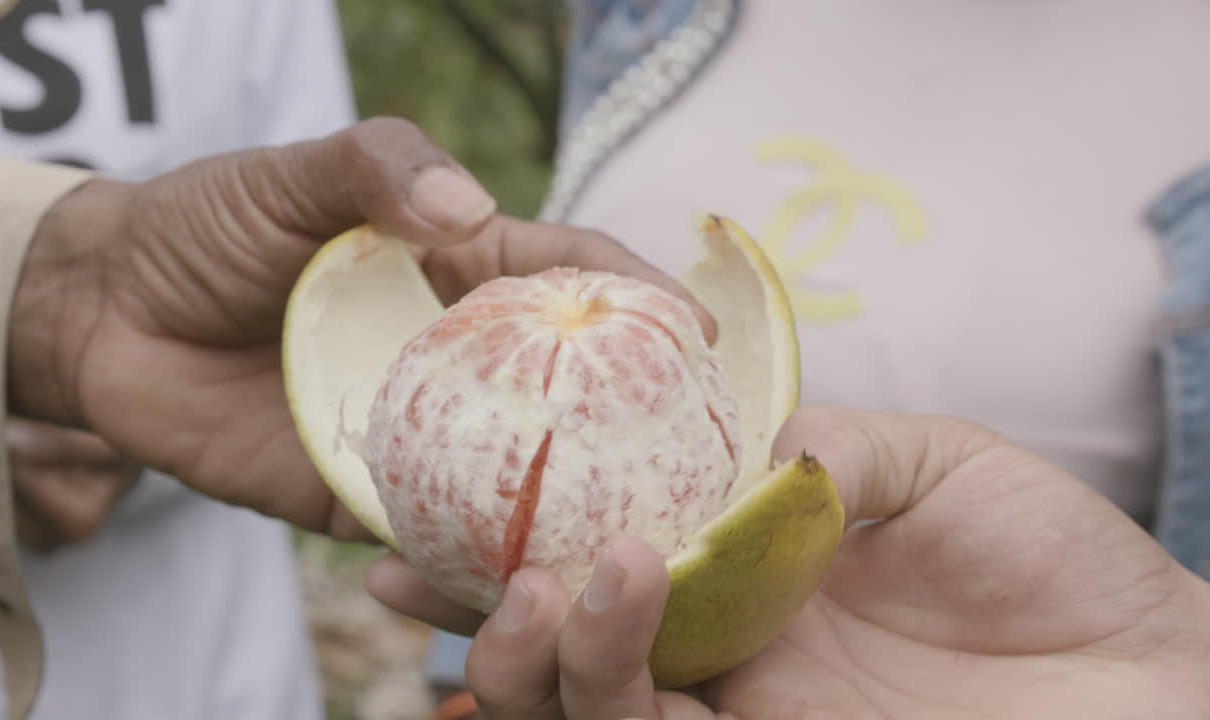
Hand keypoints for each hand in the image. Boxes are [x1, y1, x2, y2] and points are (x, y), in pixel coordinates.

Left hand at [7, 117, 713, 541]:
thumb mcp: (295, 174)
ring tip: (632, 538)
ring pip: (516, 475)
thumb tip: (468, 206)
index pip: (573, 281)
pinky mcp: (365, 499)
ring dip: (570, 505)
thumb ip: (378, 167)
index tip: (693, 331)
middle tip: (698, 458)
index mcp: (465, 271)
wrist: (105, 318)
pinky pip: (434, 536)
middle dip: (639, 421)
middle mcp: (461, 359)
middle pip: (569, 393)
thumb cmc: (210, 228)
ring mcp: (421, 434)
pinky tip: (523, 581)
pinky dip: (474, 558)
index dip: (639, 299)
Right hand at [370, 407, 1209, 718]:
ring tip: (547, 579)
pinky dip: (612, 683)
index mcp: (743, 575)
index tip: (412, 512)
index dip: (502, 542)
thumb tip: (742, 446)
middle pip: (566, 652)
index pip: (597, 557)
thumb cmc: (1056, 562)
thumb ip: (828, 447)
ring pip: (592, 709)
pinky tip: (610, 599)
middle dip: (488, 619)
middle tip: (435, 571)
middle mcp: (725, 654)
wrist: (1155, 668)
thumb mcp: (937, 463)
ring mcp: (746, 716)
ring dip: (544, 651)